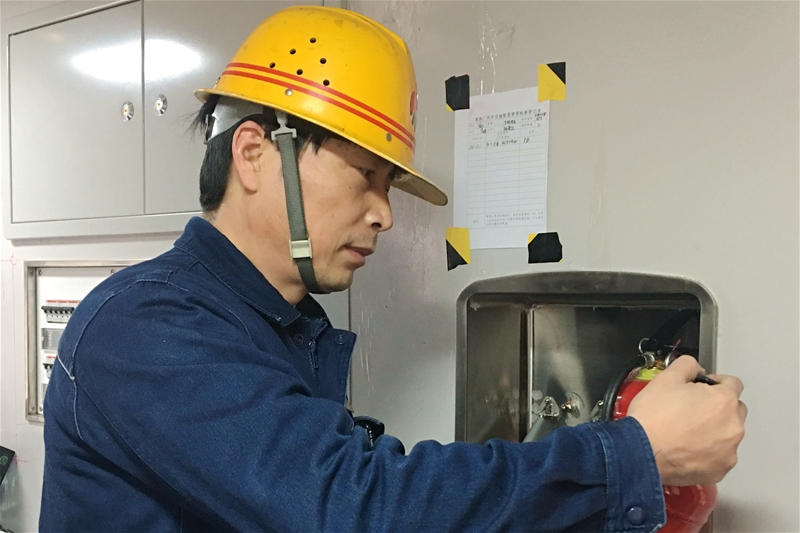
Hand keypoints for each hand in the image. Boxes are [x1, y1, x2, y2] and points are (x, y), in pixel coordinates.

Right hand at [627, 355, 746, 485]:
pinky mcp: (719, 471)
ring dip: (714, 431)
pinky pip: (719, 457)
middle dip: (718, 407)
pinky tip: (686, 448)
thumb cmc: (653, 418)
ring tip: (686, 432)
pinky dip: (708, 453)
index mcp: (724, 401)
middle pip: (734, 410)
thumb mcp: (666, 378)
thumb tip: (695, 368)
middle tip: (692, 410)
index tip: (701, 388)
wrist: (640, 452)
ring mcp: (728, 451)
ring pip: (728, 435)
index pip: (733, 383)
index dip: (715, 382)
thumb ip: (687, 365)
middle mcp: (733, 427)